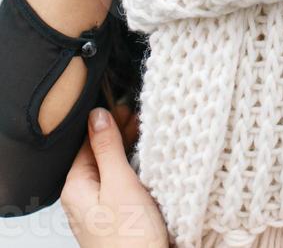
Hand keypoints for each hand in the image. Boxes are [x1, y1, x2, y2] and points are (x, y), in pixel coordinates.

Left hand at [61, 106, 168, 247]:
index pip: (86, 142)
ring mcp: (100, 208)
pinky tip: (149, 164)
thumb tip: (97, 116)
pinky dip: (135, 170)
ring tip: (148, 136)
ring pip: (112, 168)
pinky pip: (122, 184)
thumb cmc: (130, 239)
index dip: (106, 121)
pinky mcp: (117, 216)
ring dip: (129, 151)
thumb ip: (107, 147)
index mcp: (75, 188)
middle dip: (119, 134)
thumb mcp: (119, 183)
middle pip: (99, 154)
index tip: (126, 106)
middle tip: (141, 117)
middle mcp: (84, 198)